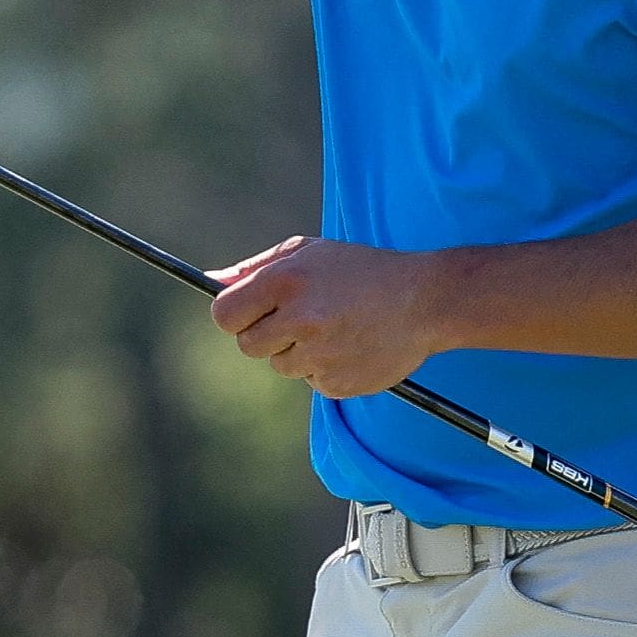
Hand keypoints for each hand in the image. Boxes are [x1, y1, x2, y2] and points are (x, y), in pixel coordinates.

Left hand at [211, 236, 446, 397]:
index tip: (248, 313)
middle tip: (300, 318)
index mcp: (286, 282)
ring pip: (280, 365)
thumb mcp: (310, 253)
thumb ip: (256, 269)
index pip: (224, 315)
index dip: (233, 315)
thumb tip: (211, 281)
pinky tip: (350, 345)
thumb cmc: (362, 271)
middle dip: (266, 334)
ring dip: (297, 351)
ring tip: (333, 328)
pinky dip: (324, 367)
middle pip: (248, 345)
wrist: (425, 301)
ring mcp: (318, 356)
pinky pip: (310, 381)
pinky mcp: (335, 384)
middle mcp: (300, 320)